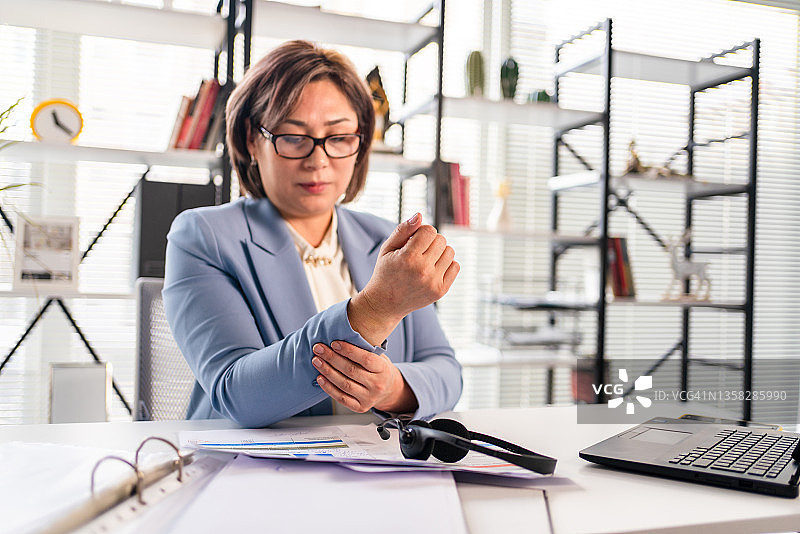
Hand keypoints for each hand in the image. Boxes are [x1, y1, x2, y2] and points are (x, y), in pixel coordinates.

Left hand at [311, 340, 417, 412]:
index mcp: (383, 369)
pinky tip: (320, 378)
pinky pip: (341, 398)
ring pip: (344, 384)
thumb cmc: (379, 369)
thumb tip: (342, 334)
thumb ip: (365, 349)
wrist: (388, 390)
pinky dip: (329, 388)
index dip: (349, 350)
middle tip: (319, 349)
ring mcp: (369, 398)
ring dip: (327, 371)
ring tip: (316, 361)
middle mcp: (377, 385)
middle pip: (351, 371)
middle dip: (332, 358)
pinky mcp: (360, 407)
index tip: (334, 343)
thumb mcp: (378, 356)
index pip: (366, 359)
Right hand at [348, 213, 459, 344]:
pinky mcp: (441, 291)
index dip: (422, 232)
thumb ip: (403, 230)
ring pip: (450, 252)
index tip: (413, 241)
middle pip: (441, 240)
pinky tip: (433, 269)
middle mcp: (423, 270)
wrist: (386, 303)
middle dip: (431, 241)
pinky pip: (455, 266)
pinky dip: (446, 264)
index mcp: (408, 258)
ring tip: (426, 260)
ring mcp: (433, 282)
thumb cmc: (386, 272)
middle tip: (418, 251)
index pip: (429, 231)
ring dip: (440, 252)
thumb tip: (420, 215)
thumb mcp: (388, 248)